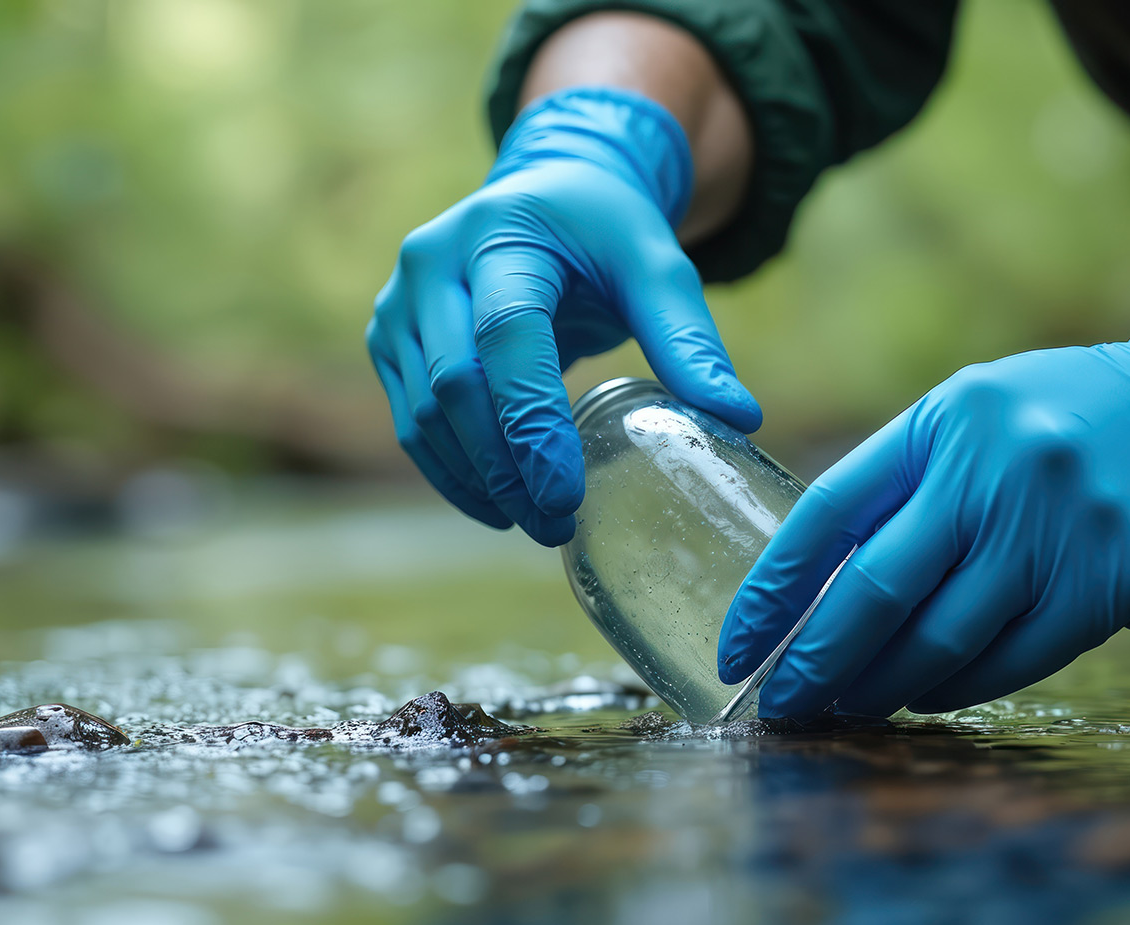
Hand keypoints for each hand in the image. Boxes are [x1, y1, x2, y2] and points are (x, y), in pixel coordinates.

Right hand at [366, 87, 759, 545]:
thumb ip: (689, 338)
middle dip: (505, 468)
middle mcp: (431, 263)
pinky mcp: (389, 339)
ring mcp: (398, 303)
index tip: (566, 494)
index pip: (506, 335)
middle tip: (556, 525)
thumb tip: (740, 417)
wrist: (544, 193)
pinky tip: (497, 505)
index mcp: (498, 233)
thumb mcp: (655, 266)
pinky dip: (452, 472)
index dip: (531, 421)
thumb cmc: (601, 231)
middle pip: (455, 385)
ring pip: (423, 414)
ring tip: (534, 525)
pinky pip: (411, 420)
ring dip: (475, 481)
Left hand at [717, 224, 1129, 717]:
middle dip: (818, 663)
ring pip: (942, 639)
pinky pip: (1013, 660)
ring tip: (845, 711)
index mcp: (946, 418)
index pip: (828, 513)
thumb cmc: (1088, 414)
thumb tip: (821, 587)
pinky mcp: (1113, 578)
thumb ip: (912, 483)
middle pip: (874, 591)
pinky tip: (923, 699)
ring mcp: (1057, 526)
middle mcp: (995, 468)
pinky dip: (959, 689)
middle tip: (783, 708)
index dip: (772, 591)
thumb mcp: (985, 415)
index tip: (736, 649)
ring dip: (882, 689)